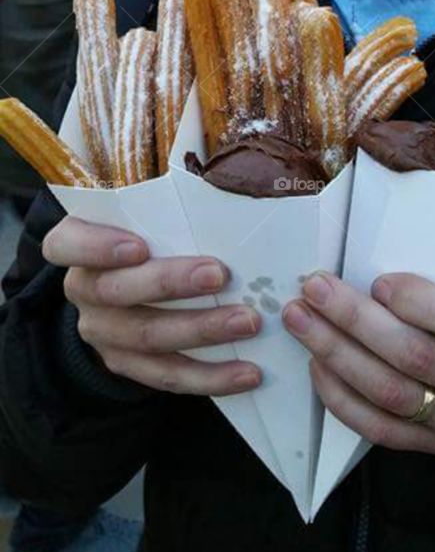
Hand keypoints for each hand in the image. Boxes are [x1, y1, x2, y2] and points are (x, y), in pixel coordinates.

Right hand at [43, 217, 261, 395]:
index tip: (140, 246)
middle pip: (119, 292)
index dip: (99, 247)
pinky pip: (167, 376)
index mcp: (75, 244)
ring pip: (149, 338)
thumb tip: (218, 175)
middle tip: (220, 274)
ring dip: (202, 330)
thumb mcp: (142, 210)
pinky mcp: (126, 366)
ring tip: (249, 322)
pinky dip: (211, 376)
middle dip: (172, 283)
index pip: (67, 244)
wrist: (122, 291)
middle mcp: (83, 290)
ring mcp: (102, 333)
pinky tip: (249, 373)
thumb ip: (163, 199)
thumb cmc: (146, 232)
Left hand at [282, 272, 434, 457]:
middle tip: (314, 288)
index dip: (417, 302)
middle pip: (416, 357)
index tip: (377, 280)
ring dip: (336, 354)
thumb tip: (373, 262)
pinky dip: (341, 397)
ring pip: (390, 394)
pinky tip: (317, 365)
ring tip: (302, 321)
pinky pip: (379, 429)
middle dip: (356, 320)